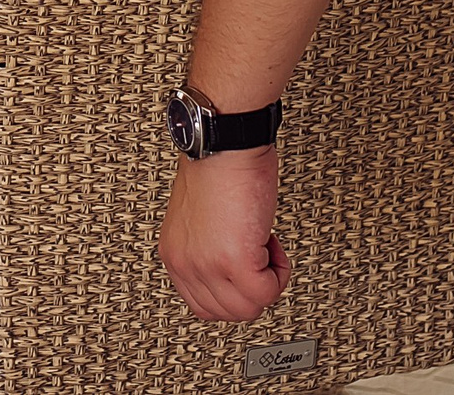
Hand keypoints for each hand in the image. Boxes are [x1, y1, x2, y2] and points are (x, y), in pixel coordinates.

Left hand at [158, 146, 290, 321]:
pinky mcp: (233, 261)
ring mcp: (206, 265)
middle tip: (258, 253)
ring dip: (267, 281)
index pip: (203, 305)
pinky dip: (279, 272)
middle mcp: (185, 263)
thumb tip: (232, 267)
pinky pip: (266, 293)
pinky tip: (270, 241)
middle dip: (252, 288)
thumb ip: (207, 247)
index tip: (244, 262)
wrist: (224, 141)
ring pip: (248, 308)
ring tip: (264, 244)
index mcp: (174, 254)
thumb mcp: (200, 219)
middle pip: (227, 312)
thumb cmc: (218, 166)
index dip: (232, 290)